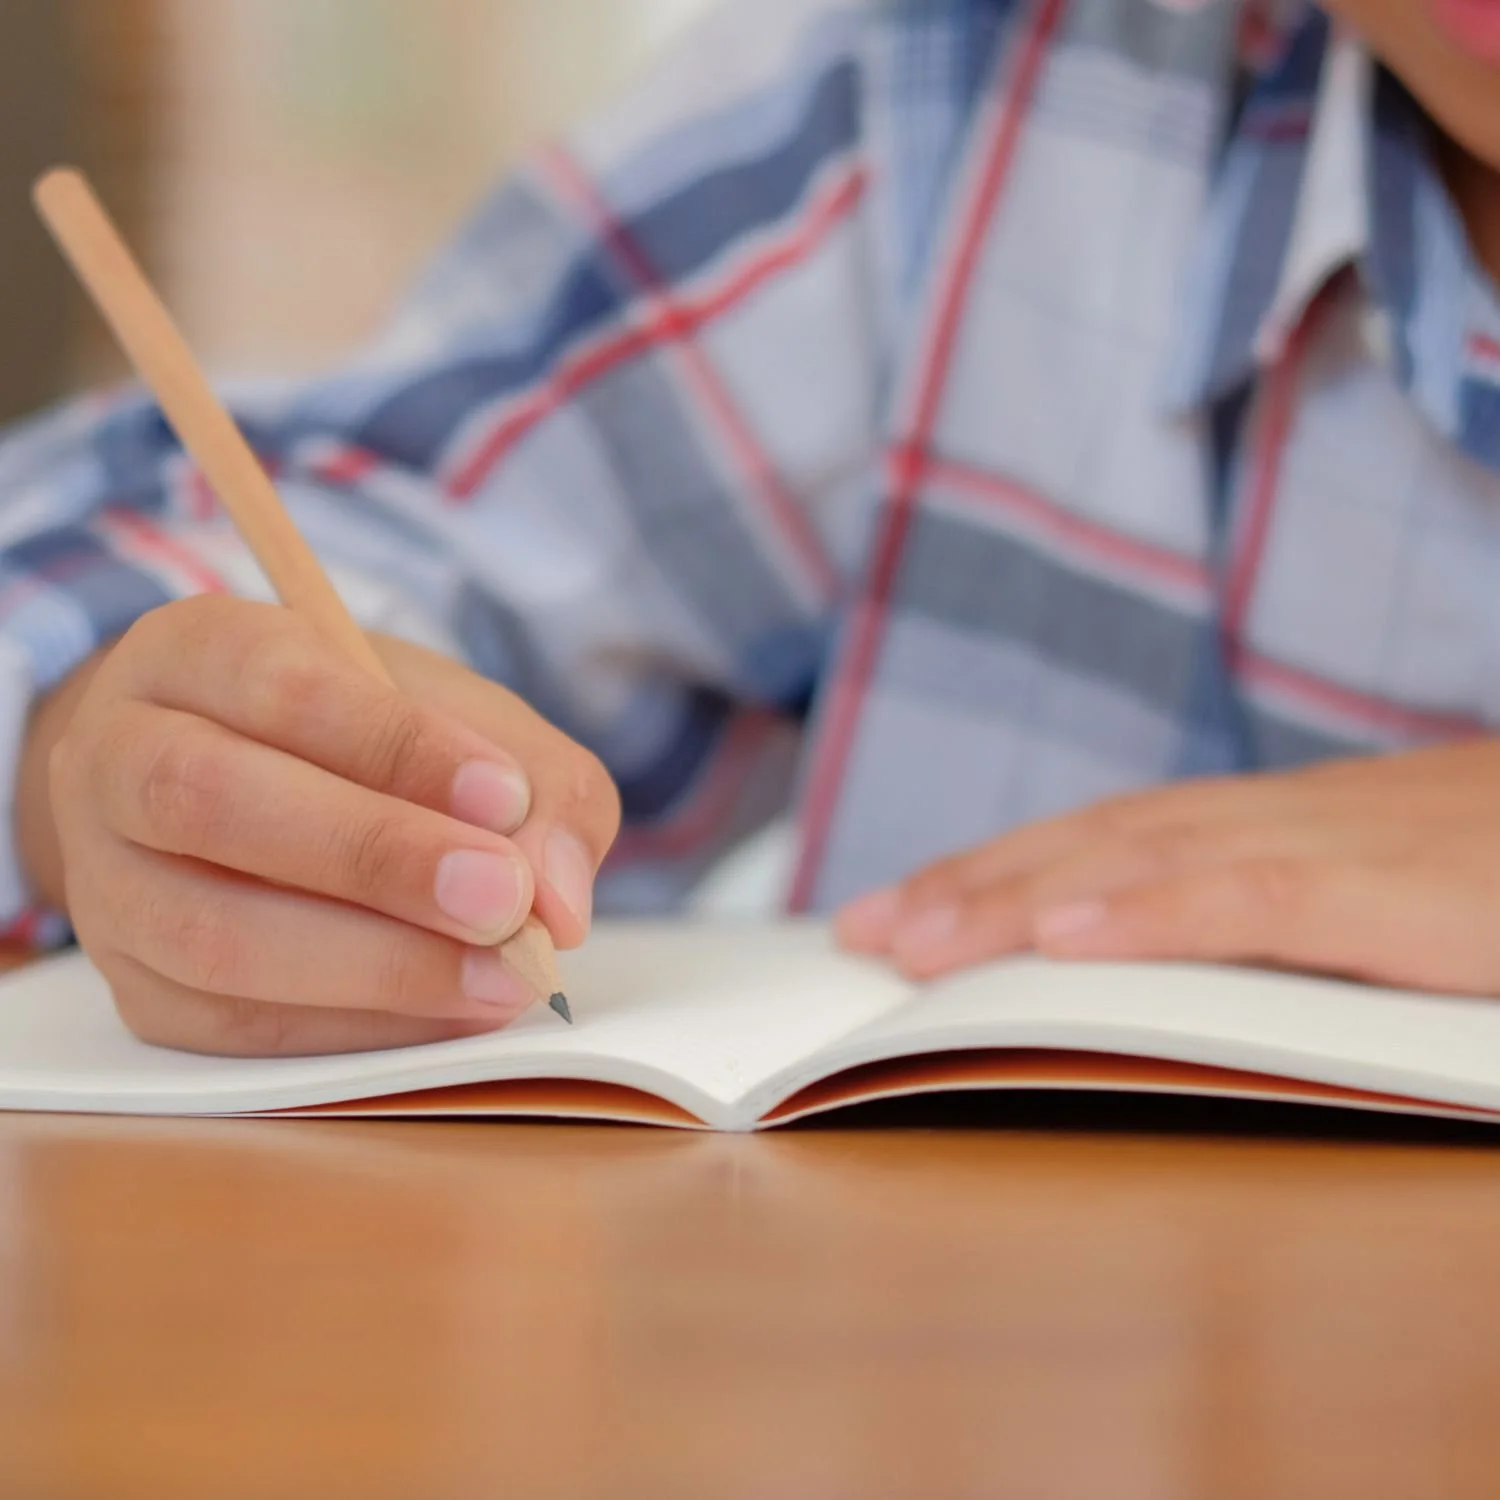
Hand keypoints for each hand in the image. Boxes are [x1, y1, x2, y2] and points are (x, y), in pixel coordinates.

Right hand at [25, 596, 620, 1055]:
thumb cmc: (367, 741)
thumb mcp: (461, 717)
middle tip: (504, 899)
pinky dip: (356, 1027)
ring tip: (501, 975)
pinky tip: (449, 1013)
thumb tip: (559, 903)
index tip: (504, 795)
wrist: (250, 788)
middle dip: (374, 857)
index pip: (277, 683)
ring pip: (209, 934)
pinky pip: (230, 1027)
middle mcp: (117, 757)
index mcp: (194, 651)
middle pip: (211, 802)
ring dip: (373, 966)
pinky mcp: (137, 989)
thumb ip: (537, 784)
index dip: (392, 743)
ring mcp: (106, 882)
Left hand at [835, 743, 1499, 995]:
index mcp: (1278, 824)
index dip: (997, 870)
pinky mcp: (1390, 890)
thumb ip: (1282, 915)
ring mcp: (1333, 845)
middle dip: (969, 886)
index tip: (905, 907)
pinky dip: (1147, 914)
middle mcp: (1283, 820)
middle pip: (1092, 845)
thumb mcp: (1385, 896)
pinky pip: (1246, 897)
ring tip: (910, 939)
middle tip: (861, 930)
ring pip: (1138, 863)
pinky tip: (1057, 940)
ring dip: (1014, 898)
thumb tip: (1162, 955)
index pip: (1106, 840)